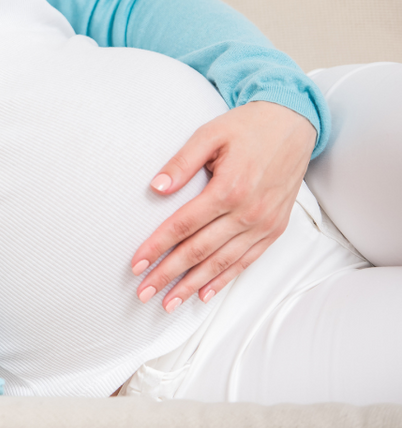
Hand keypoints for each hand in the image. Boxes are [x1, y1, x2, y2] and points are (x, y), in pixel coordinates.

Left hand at [130, 101, 315, 311]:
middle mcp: (248, 212)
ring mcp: (264, 223)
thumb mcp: (208, 135)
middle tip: (144, 292)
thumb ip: (181, 163)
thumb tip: (155, 188)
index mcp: (229, 188)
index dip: (157, 246)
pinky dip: (225, 279)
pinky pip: (246, 260)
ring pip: (222, 262)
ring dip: (193, 285)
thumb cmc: (246, 128)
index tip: (136, 264)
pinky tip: (204, 293)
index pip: (183, 225)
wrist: (292, 124)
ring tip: (169, 303)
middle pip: (199, 250)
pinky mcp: (274, 228)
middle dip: (169, 274)